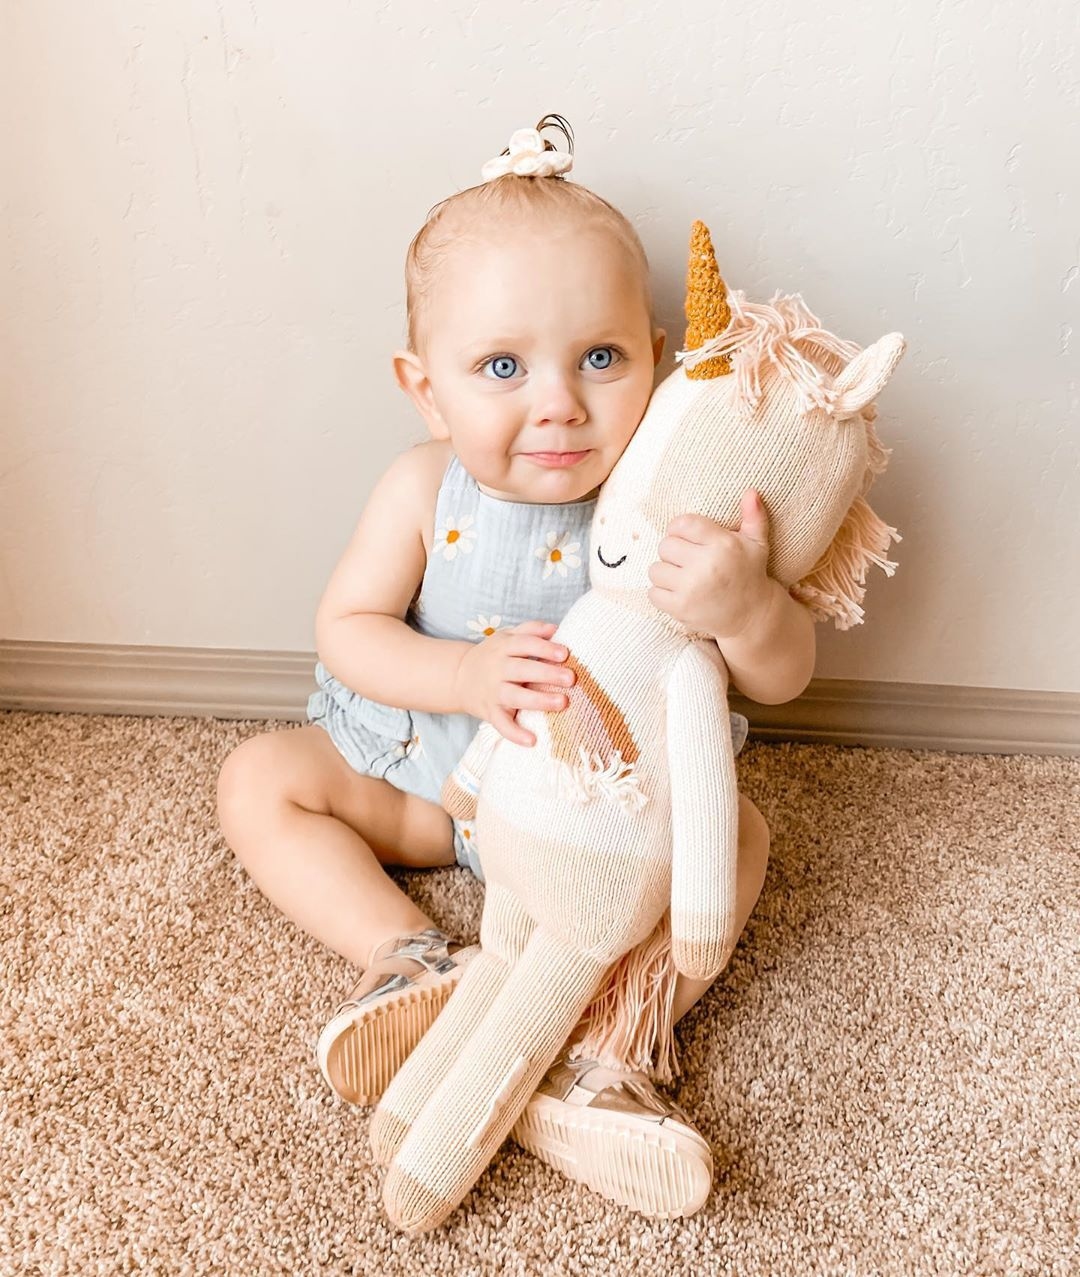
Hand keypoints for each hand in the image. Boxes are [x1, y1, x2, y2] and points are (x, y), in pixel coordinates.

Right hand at [454, 620, 574, 745]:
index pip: (524, 644)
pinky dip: (514, 734)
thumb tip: (555, 629)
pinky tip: (532, 741)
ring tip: (562, 703)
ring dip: (538, 700)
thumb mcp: (507, 637)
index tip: (564, 653)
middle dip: (546, 673)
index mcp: (503, 648)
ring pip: (515, 696)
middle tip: (571, 678)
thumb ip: (530, 630)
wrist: (458, 677)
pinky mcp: (489, 712)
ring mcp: (493, 692)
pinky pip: (501, 724)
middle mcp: (497, 669)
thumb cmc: (493, 656)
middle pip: (522, 670)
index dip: (544, 648)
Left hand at [648, 490, 773, 639]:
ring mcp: (691, 588)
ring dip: (665, 572)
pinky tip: (677, 592)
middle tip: (686, 559)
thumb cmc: (750, 574)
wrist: (752, 617)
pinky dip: (661, 593)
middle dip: (673, 551)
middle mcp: (706, 565)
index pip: (682, 524)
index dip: (679, 529)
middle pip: (665, 545)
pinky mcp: (680, 608)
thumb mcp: (757, 544)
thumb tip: (751, 491)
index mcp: (722, 545)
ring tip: (681, 576)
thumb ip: (753, 517)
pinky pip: (653, 592)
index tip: (686, 537)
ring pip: (655, 569)